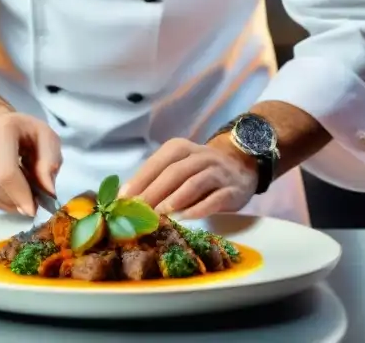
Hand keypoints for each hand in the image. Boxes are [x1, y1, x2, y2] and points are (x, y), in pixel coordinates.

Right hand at [0, 109, 61, 216]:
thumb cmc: (24, 133)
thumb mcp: (47, 137)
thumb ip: (50, 161)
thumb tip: (48, 191)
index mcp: (0, 132)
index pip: (6, 173)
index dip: (21, 195)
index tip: (34, 210)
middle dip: (19, 200)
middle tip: (35, 199)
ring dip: (12, 201)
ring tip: (22, 186)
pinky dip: (2, 200)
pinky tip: (8, 186)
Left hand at [120, 137, 257, 218]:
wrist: (240, 167)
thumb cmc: (199, 171)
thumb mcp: (178, 167)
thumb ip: (156, 179)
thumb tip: (127, 198)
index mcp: (180, 148)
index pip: (157, 162)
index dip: (140, 180)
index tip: (124, 199)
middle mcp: (199, 156)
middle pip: (173, 173)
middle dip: (154, 192)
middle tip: (138, 211)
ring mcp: (217, 172)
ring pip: (193, 183)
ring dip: (174, 199)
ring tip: (159, 214)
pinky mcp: (231, 190)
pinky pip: (214, 199)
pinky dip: (198, 209)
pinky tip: (184, 218)